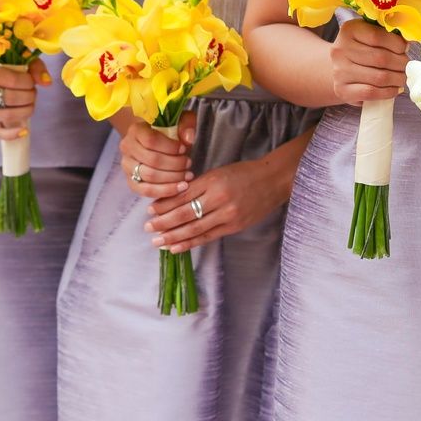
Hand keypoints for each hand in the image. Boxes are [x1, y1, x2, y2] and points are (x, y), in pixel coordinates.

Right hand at [0, 60, 51, 140]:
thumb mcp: (15, 52)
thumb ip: (33, 65)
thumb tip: (46, 83)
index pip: (12, 81)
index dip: (28, 82)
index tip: (31, 79)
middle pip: (9, 99)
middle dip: (29, 96)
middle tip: (33, 90)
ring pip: (5, 115)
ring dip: (25, 111)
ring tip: (30, 102)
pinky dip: (10, 134)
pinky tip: (24, 131)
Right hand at [117, 111, 197, 199]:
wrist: (154, 142)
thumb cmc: (168, 131)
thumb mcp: (179, 122)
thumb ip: (186, 125)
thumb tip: (188, 139)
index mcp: (136, 130)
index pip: (151, 140)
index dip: (170, 147)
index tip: (184, 149)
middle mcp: (127, 147)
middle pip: (152, 160)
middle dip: (175, 164)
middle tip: (188, 163)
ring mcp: (127, 166)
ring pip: (150, 176)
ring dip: (172, 178)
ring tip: (187, 175)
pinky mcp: (131, 182)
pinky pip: (147, 191)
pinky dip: (166, 191)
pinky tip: (181, 187)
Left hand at [146, 158, 284, 252]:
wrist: (273, 181)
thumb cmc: (243, 173)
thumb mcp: (218, 172)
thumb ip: (197, 186)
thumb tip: (171, 199)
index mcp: (212, 181)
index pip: (181, 196)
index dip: (164, 205)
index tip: (149, 211)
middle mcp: (219, 199)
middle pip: (185, 214)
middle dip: (163, 223)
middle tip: (147, 228)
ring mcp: (227, 215)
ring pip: (194, 229)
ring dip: (173, 237)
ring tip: (157, 242)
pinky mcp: (234, 227)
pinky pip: (207, 237)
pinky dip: (190, 243)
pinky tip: (176, 248)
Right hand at [330, 19, 408, 104]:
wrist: (337, 69)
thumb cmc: (360, 50)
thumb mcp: (369, 36)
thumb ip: (387, 35)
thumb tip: (409, 41)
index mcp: (349, 30)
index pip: (377, 36)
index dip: (397, 44)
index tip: (405, 48)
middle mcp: (340, 50)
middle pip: (380, 58)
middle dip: (401, 64)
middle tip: (407, 66)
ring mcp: (339, 72)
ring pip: (379, 77)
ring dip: (397, 79)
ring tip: (402, 78)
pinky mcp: (342, 90)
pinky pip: (371, 92)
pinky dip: (388, 92)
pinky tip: (394, 89)